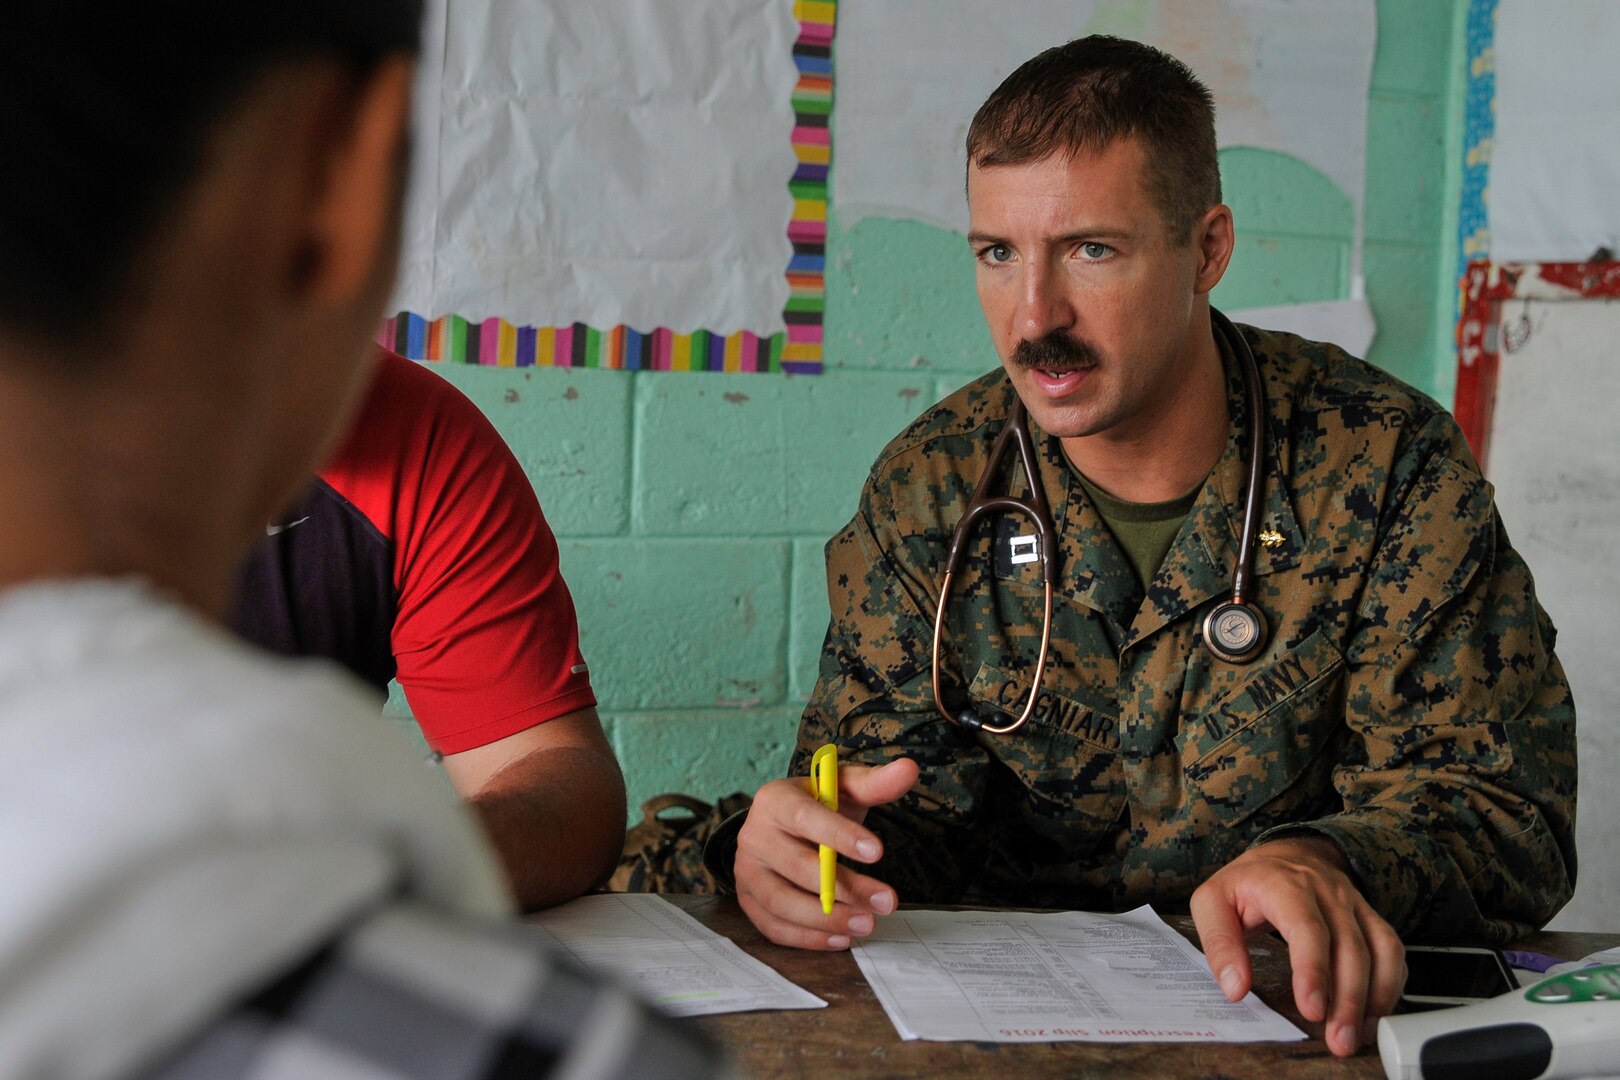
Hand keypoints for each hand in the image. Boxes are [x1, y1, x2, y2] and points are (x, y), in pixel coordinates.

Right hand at [735, 758, 919, 949]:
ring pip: (783, 903)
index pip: (806, 818)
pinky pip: (775, 927)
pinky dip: (809, 938)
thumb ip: (875, 782)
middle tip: (887, 901)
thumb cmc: (818, 805)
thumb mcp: (844, 787)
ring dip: (827, 919)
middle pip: (797, 866)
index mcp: (774, 799)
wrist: (783, 826)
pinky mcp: (749, 902)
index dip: (840, 835)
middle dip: (845, 887)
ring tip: (868, 924)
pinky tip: (843, 938)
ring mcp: (747, 872)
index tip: (878, 852)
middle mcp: (754, 835)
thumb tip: (909, 769)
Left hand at [1189, 836, 1405, 1057]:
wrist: (1285, 853)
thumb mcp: (1211, 900)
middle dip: (1347, 1000)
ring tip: (1357, 1035)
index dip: (1313, 971)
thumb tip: (1234, 987)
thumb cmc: (1247, 881)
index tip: (1311, 1009)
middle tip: (1338, 1039)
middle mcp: (1328, 892)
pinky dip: (1390, 985)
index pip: (1308, 928)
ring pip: (1380, 950)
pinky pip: (1392, 951)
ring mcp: (1354, 903)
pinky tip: (1375, 1013)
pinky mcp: (1370, 917)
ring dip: (1374, 998)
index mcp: (1286, 884)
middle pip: (1350, 947)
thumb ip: (1219, 942)